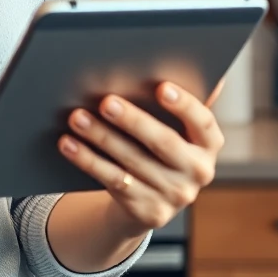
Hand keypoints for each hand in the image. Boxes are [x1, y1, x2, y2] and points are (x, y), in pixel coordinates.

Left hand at [57, 80, 225, 233]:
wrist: (148, 200)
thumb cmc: (157, 145)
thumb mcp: (175, 126)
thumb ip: (177, 101)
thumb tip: (191, 65)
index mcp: (209, 143)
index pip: (203, 122)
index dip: (184, 105)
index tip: (161, 87)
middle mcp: (199, 171)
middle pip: (163, 143)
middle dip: (132, 121)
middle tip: (105, 101)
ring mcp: (175, 195)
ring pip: (132, 161)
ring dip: (101, 137)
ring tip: (76, 117)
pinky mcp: (149, 211)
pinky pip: (113, 181)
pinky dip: (88, 160)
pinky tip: (68, 143)